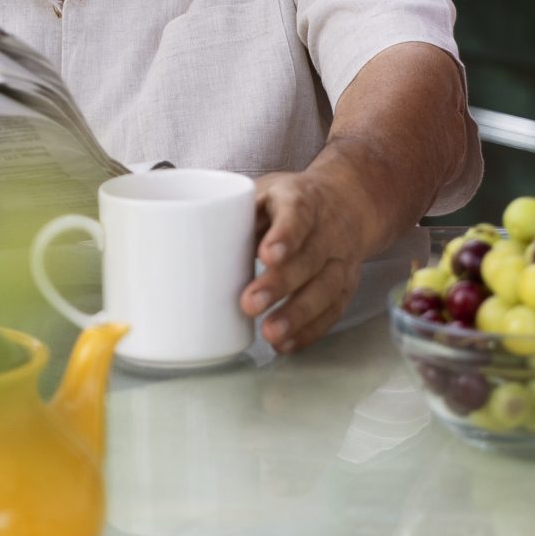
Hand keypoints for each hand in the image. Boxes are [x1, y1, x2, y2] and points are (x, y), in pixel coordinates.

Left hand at [241, 169, 377, 353]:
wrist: (347, 202)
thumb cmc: (291, 202)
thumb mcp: (265, 192)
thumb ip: (236, 214)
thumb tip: (186, 243)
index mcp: (303, 200)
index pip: (298, 214)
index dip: (285, 235)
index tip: (266, 255)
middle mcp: (328, 230)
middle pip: (310, 257)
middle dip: (281, 284)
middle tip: (250, 304)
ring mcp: (340, 259)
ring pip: (327, 288)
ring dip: (298, 314)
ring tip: (271, 333)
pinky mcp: (345, 284)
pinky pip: (333, 309)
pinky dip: (310, 330)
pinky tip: (287, 343)